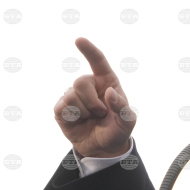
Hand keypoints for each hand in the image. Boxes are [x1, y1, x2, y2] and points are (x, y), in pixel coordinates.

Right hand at [53, 37, 134, 157]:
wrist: (103, 148)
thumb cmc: (117, 130)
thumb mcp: (127, 122)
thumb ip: (123, 108)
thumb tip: (109, 92)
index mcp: (107, 82)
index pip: (98, 62)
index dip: (89, 50)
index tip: (79, 40)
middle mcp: (89, 86)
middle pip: (80, 82)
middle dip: (92, 102)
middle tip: (101, 113)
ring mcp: (73, 96)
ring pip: (70, 95)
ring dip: (84, 112)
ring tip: (92, 118)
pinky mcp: (62, 108)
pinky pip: (62, 107)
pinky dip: (73, 118)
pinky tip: (79, 121)